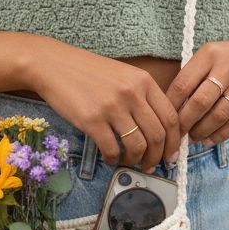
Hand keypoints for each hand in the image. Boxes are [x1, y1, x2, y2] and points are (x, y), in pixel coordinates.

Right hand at [25, 38, 182, 172]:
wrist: (53, 64)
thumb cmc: (87, 71)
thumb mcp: (123, 75)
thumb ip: (142, 96)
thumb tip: (158, 129)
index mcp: (143, 80)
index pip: (170, 117)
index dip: (175, 141)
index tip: (171, 154)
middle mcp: (131, 93)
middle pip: (157, 135)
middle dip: (157, 156)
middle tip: (152, 165)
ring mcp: (111, 106)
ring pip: (137, 145)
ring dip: (136, 160)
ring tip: (130, 162)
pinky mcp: (91, 120)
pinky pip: (111, 149)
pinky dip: (113, 159)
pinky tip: (110, 158)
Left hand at [164, 30, 228, 147]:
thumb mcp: (209, 56)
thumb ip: (192, 77)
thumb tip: (170, 110)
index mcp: (210, 53)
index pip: (183, 84)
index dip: (171, 106)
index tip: (164, 119)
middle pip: (200, 102)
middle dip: (185, 123)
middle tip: (177, 134)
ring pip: (219, 115)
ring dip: (202, 131)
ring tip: (193, 138)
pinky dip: (220, 135)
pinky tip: (209, 139)